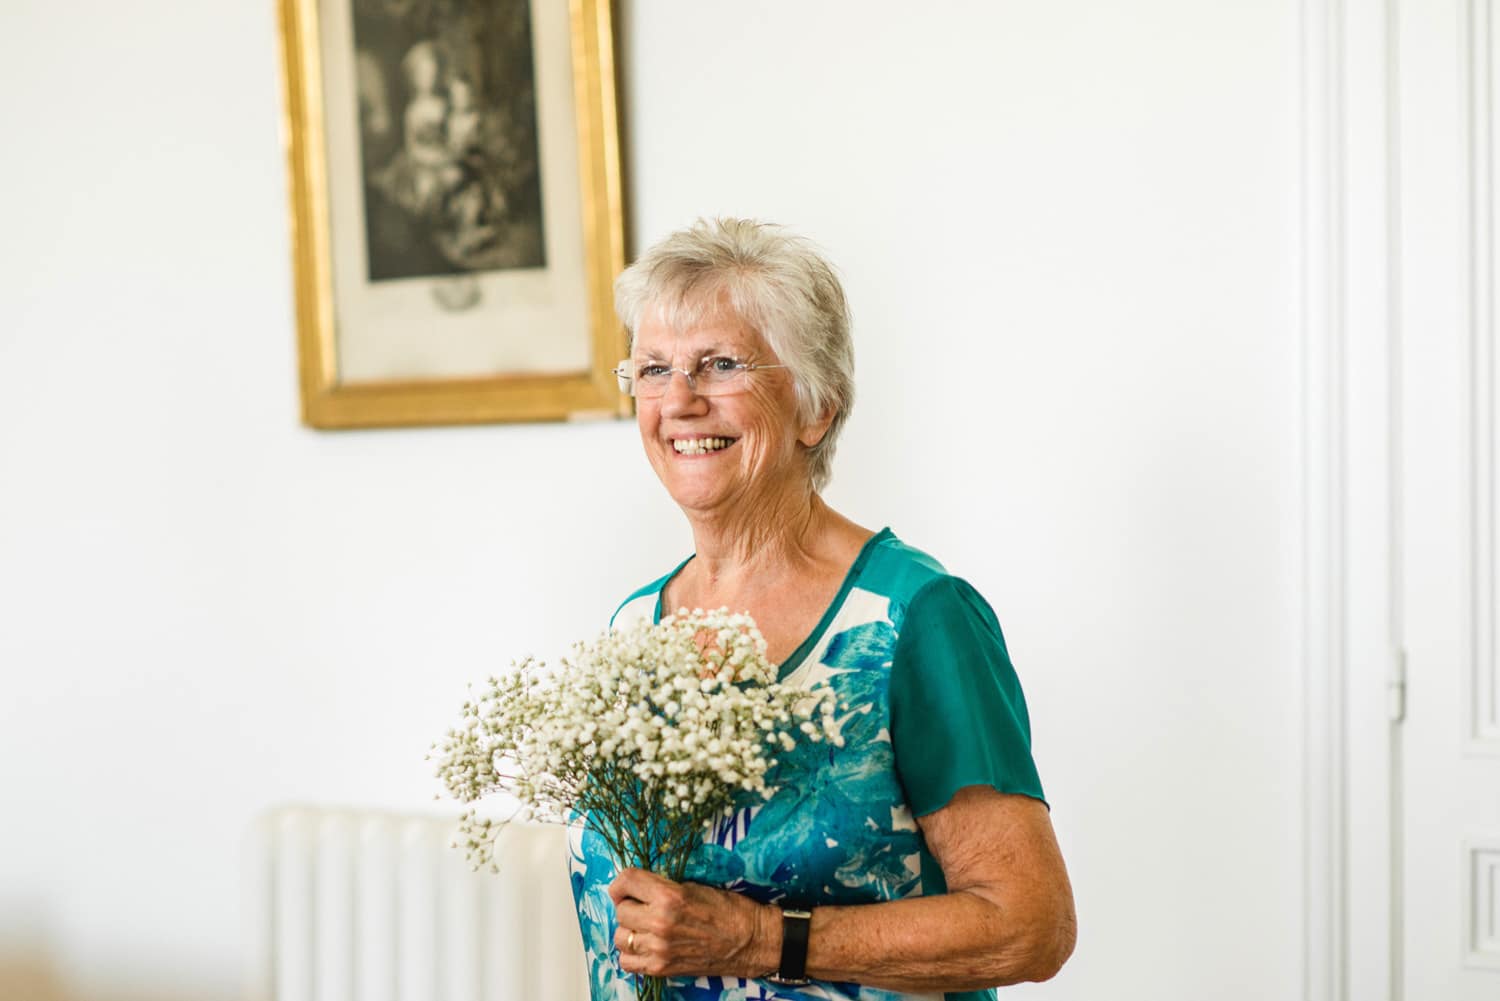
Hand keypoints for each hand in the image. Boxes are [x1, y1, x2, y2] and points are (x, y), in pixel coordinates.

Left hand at [608, 868, 778, 978]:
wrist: (750, 940)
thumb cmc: (728, 909)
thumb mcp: (694, 886)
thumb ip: (662, 886)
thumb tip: (636, 888)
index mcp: (669, 896)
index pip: (626, 881)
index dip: (622, 882)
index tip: (625, 886)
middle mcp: (660, 923)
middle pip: (621, 910)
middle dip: (630, 905)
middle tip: (643, 906)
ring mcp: (659, 949)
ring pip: (620, 936)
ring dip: (630, 929)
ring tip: (645, 926)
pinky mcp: (661, 968)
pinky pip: (627, 961)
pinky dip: (632, 953)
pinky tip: (645, 945)